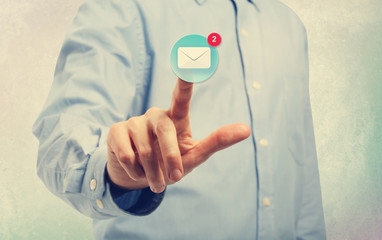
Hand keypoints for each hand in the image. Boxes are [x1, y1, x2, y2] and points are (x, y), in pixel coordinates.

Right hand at [106, 78, 250, 192]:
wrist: (139, 179)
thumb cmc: (170, 165)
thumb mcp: (194, 156)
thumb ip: (217, 142)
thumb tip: (248, 129)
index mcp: (176, 119)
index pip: (182, 96)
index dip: (185, 79)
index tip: (190, 59)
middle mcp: (155, 116)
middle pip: (165, 131)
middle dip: (170, 158)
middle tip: (173, 179)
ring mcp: (134, 122)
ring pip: (144, 149)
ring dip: (151, 173)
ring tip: (154, 180)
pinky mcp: (116, 131)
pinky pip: (126, 154)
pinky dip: (133, 171)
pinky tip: (135, 171)